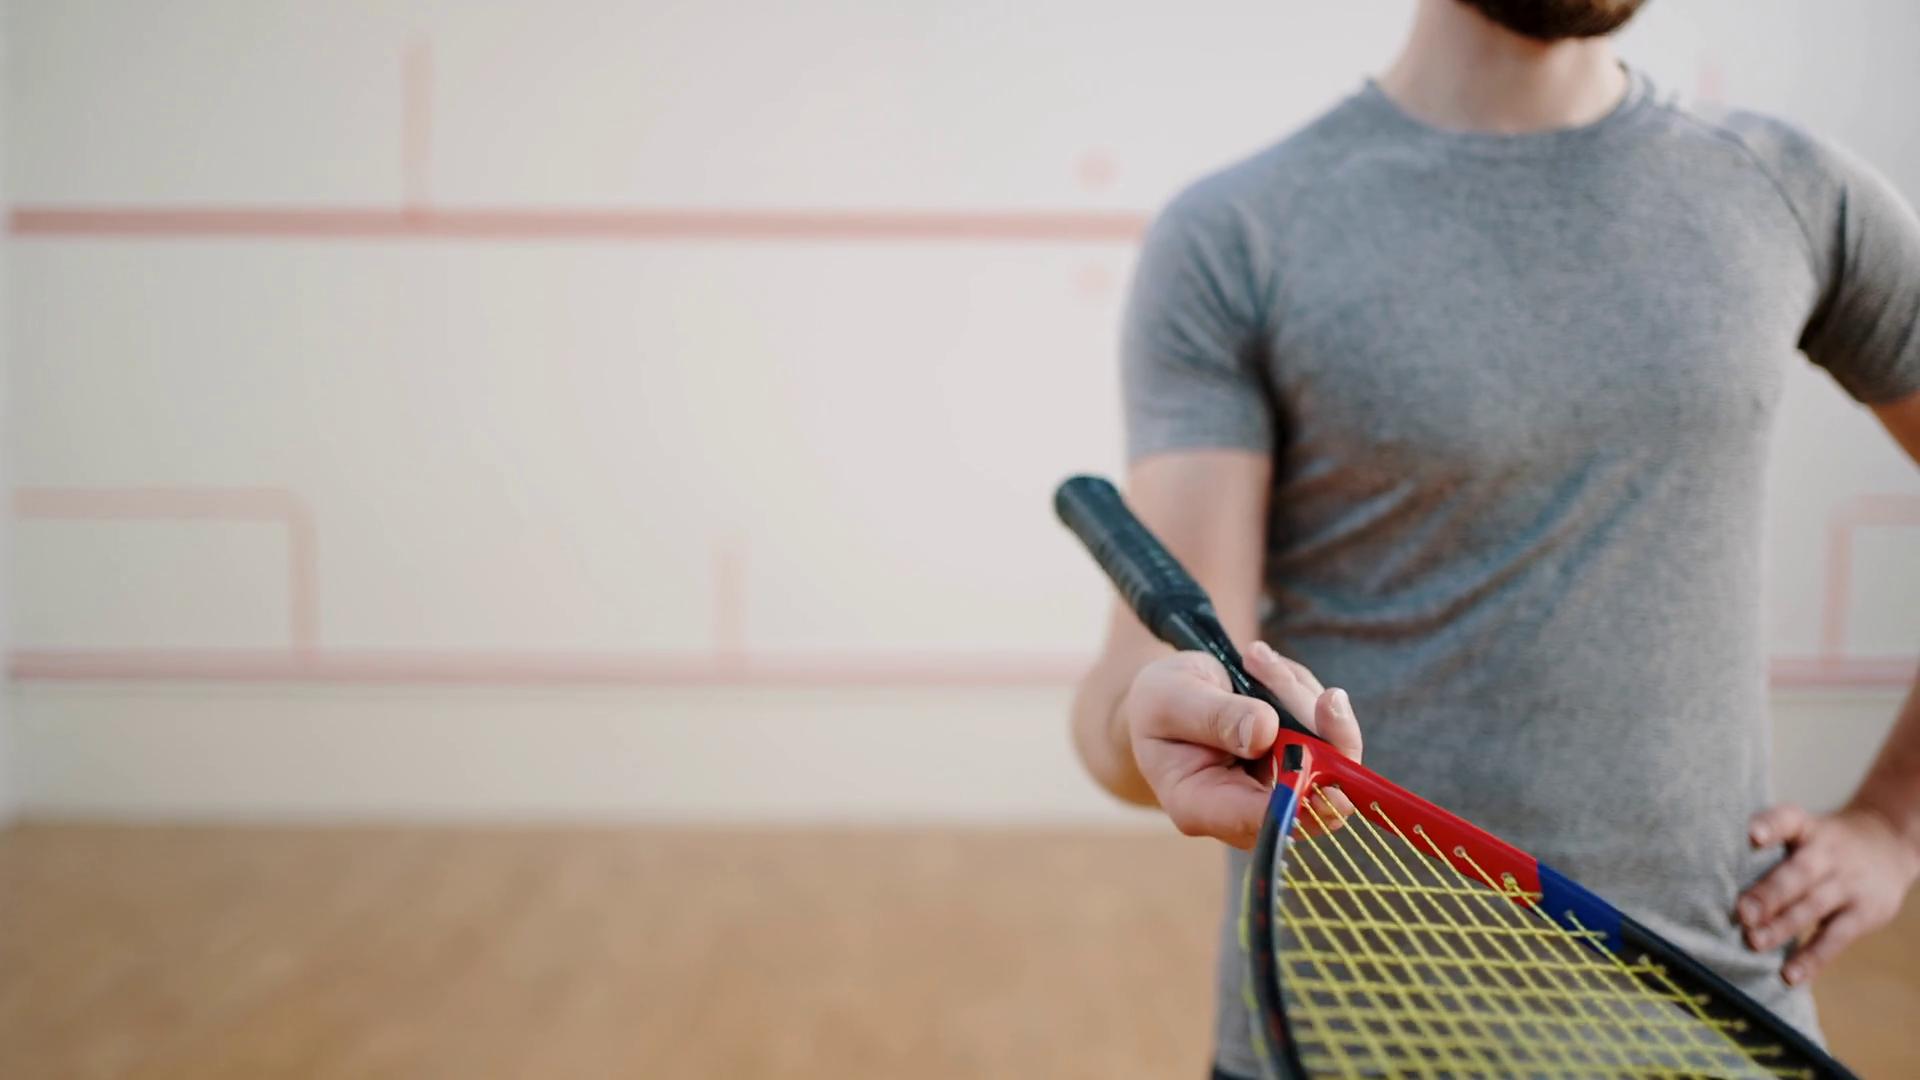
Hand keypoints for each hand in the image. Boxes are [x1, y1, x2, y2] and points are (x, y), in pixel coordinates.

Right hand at [1119, 640, 1361, 849]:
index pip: (1259, 820)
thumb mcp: (1170, 698)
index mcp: (1198, 806)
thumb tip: (1265, 732)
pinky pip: (1330, 732)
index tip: (1314, 755)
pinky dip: (1305, 694)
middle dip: (1309, 726)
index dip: (1298, 798)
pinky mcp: (1302, 765)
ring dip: (1300, 697)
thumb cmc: (1160, 701)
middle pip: (1312, 793)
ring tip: (1253, 660)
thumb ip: (1214, 716)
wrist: (1171, 694)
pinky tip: (1266, 672)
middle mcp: (1245, 810)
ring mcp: (1279, 789)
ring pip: (1329, 754)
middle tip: (1278, 674)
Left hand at [1736, 802, 1919, 984]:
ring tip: (1754, 942)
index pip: (1789, 819)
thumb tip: (1707, 880)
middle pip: (1798, 872)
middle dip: (1769, 893)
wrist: (1888, 845)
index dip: (1771, 825)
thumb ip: (1769, 850)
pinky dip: (1811, 958)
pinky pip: (1835, 938)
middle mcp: (1828, 852)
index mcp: (1807, 828)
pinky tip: (1789, 975)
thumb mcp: (1804, 833)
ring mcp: (1848, 883)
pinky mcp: (1865, 913)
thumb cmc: (1822, 845)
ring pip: (1813, 905)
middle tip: (1742, 913)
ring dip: (1783, 926)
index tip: (1751, 834)